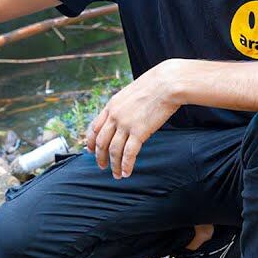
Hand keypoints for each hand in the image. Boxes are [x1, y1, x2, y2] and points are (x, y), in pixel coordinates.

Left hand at [84, 60, 185, 178]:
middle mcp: (114, 116)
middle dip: (100, 156)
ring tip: (116, 174)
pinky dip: (126, 165)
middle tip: (102, 166)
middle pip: (101, 141)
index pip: (95, 127)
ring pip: (113, 150)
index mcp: (111, 105)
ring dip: (114, 165)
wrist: (167, 83)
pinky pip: (129, 153)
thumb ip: (125, 105)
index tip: (90, 150)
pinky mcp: (139, 132)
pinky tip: (126, 173)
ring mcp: (125, 124)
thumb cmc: (155, 85)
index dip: (91, 141)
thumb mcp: (132, 92)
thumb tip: (127, 113)